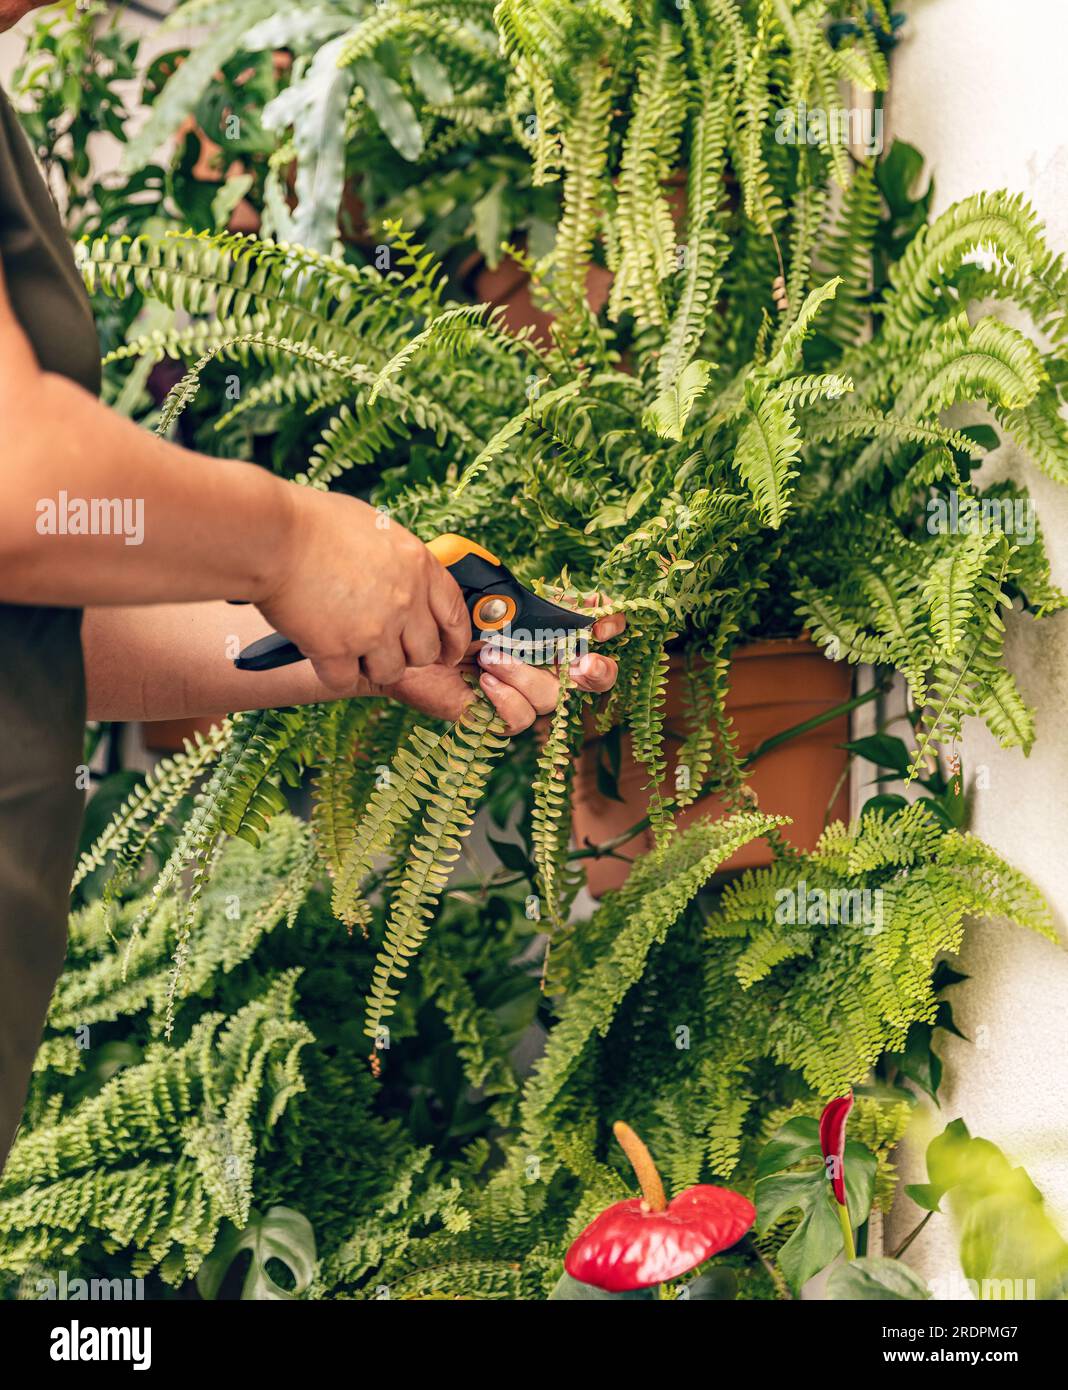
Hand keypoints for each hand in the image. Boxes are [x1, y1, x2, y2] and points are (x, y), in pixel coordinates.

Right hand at [255, 490, 468, 690]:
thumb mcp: (377, 530)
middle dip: (407, 655)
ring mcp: (374, 628)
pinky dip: (333, 671)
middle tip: (384, 648)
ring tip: (347, 645)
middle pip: (424, 652)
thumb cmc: (314, 523)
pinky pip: (346, 680)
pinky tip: (320, 652)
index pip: (455, 614)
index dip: (455, 640)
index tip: (449, 653)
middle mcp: (405, 599)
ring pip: (390, 671)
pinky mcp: (338, 650)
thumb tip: (406, 580)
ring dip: (370, 665)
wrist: (272, 535)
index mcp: (419, 565)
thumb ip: (399, 562)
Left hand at [371, 612, 626, 732]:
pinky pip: (521, 718)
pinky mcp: (497, 716)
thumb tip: (558, 604)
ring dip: (525, 675)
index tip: (603, 620)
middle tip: (583, 663)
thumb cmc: (438, 611)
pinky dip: (506, 699)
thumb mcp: (481, 593)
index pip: (594, 629)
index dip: (608, 627)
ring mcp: (521, 690)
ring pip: (553, 695)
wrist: (399, 641)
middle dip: (599, 670)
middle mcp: (541, 660)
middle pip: (595, 675)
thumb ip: (518, 596)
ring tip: (489, 657)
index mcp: (545, 625)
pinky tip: (484, 682)